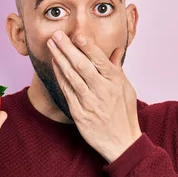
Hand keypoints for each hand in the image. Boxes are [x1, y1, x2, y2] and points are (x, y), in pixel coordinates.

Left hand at [47, 30, 141, 162]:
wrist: (121, 142)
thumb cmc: (124, 113)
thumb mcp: (126, 89)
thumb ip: (117, 69)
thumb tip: (116, 50)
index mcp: (115, 82)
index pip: (100, 60)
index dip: (87, 47)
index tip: (77, 34)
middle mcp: (102, 90)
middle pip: (82, 65)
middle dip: (67, 48)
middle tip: (57, 34)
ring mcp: (89, 102)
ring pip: (71, 76)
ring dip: (59, 59)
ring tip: (51, 45)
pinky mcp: (79, 113)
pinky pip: (67, 91)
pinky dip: (60, 76)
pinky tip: (54, 64)